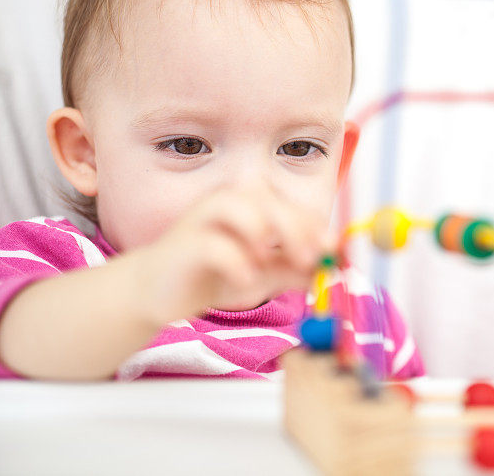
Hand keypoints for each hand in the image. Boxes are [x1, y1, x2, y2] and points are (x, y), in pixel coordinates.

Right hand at [132, 186, 330, 326]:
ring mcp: (203, 220)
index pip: (291, 207)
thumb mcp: (264, 276)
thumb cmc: (213, 276)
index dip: (316, 226)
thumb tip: (334, 270)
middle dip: (295, 228)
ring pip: (236, 206)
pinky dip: (234, 261)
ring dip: (260, 231)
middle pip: (268, 201)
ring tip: (269, 261)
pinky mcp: (183, 244)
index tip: (335, 251)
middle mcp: (228, 204)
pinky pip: (211, 245)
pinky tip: (244, 280)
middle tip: (310, 258)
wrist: (159, 292)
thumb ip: (295, 270)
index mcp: (251, 207)